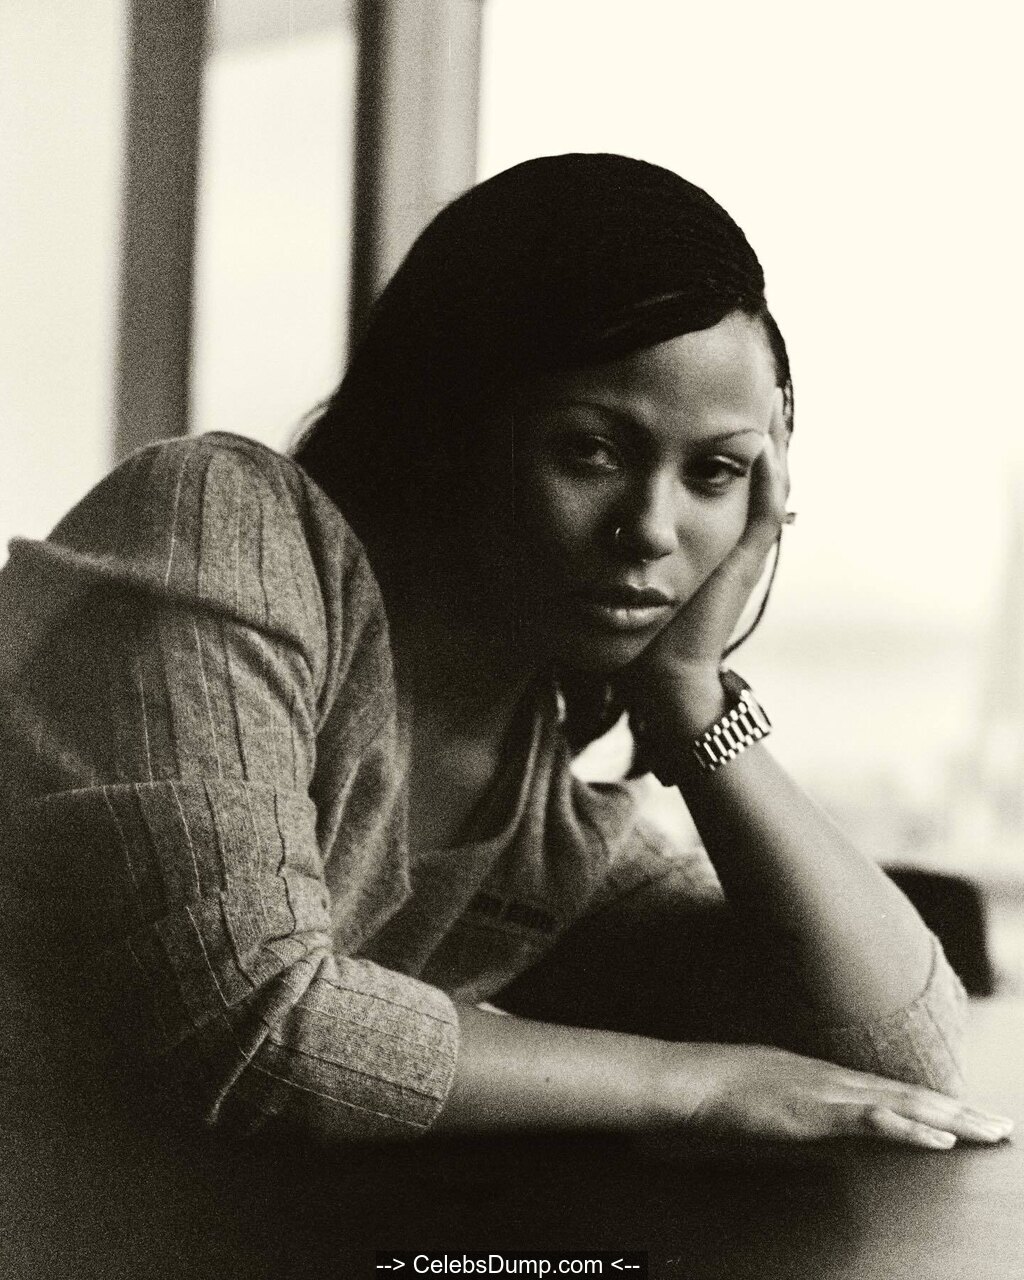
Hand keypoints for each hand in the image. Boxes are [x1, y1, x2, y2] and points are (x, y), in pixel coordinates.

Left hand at [619, 388, 790, 741]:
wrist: (662, 672)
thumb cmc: (638, 622)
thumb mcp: (628, 562)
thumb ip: (622, 529)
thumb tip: (598, 492)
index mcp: (707, 528)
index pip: (722, 464)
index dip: (722, 426)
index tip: (711, 385)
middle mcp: (731, 532)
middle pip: (755, 462)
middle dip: (752, 418)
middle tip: (755, 372)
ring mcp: (743, 545)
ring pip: (770, 477)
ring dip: (771, 434)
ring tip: (767, 390)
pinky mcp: (745, 559)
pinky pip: (767, 506)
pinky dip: (770, 471)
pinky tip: (764, 438)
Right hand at [654, 1042, 1013, 1150]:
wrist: (687, 1080)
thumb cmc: (715, 1088)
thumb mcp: (764, 1091)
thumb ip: (792, 1099)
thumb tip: (807, 1112)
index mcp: (823, 1076)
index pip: (891, 1091)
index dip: (934, 1102)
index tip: (969, 1114)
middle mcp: (833, 1078)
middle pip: (909, 1094)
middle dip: (959, 1111)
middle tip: (1002, 1126)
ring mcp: (826, 1091)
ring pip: (902, 1104)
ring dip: (951, 1117)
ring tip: (989, 1130)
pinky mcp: (814, 1110)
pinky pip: (872, 1119)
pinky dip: (910, 1126)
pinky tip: (939, 1135)